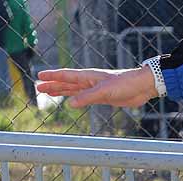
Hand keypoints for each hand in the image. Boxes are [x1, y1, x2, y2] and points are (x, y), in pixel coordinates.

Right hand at [36, 66, 157, 108]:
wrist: (143, 87)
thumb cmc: (126, 83)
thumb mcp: (105, 91)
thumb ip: (88, 97)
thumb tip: (70, 103)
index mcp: (88, 76)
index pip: (66, 75)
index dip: (53, 76)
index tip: (39, 76)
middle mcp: (90, 82)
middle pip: (67, 83)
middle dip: (53, 85)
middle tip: (38, 88)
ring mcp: (96, 89)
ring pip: (74, 90)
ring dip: (62, 91)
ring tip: (49, 93)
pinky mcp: (104, 97)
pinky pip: (85, 98)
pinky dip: (76, 99)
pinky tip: (71, 101)